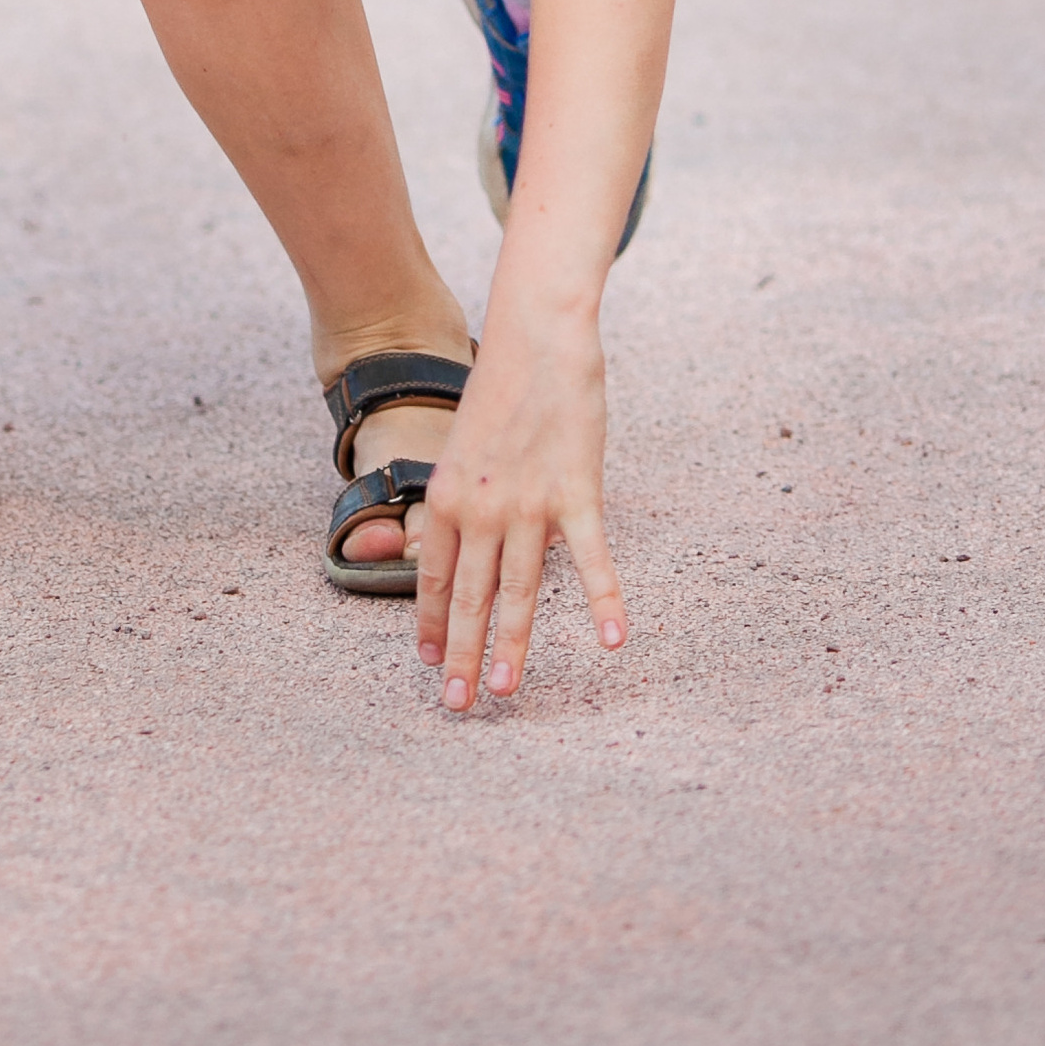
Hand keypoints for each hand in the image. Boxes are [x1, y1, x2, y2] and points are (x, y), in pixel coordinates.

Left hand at [413, 318, 625, 709]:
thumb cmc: (500, 391)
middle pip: (469, 596)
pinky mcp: (576, 494)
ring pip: (518, 590)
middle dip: (462, 655)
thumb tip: (449, 546)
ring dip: (512, 646)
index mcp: (446, 495)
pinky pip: (592, 560)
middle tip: (458, 706)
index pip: (433, 576)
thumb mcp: (461, 448)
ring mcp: (529, 504)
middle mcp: (480, 507)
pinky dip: (605, 602)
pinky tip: (614, 643)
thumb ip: (459, 502)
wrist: (536, 339)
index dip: (432, 622)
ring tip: (503, 691)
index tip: (430, 663)